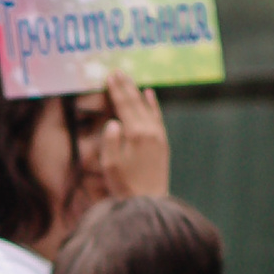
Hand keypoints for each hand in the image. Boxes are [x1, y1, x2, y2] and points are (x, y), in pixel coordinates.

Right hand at [85, 71, 169, 202]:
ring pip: (147, 107)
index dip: (116, 90)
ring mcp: (159, 136)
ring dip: (137, 92)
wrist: (149, 202)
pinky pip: (157, 116)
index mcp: (136, 134)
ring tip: (130, 79)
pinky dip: (153, 104)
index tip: (110, 75)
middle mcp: (150, 131)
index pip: (124, 106)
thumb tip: (113, 122)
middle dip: (126, 86)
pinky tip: (150, 94)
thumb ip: (111, 141)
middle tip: (118, 71)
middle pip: (136, 103)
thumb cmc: (125, 185)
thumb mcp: (110, 165)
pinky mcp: (162, 142)